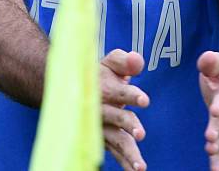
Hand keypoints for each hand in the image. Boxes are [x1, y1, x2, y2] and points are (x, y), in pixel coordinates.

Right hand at [100, 49, 149, 170]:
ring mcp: (101, 127)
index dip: (131, 95)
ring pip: (115, 140)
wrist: (74, 90)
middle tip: (141, 133)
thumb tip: (137, 59)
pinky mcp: (103, 139)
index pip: (119, 91)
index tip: (144, 100)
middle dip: (128, 124)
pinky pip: (114, 152)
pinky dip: (124, 162)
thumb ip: (125, 61)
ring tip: (141, 166)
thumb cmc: (101, 74)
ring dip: (128, 153)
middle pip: (116, 117)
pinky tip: (136, 170)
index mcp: (104, 88)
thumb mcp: (110, 62)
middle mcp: (101, 109)